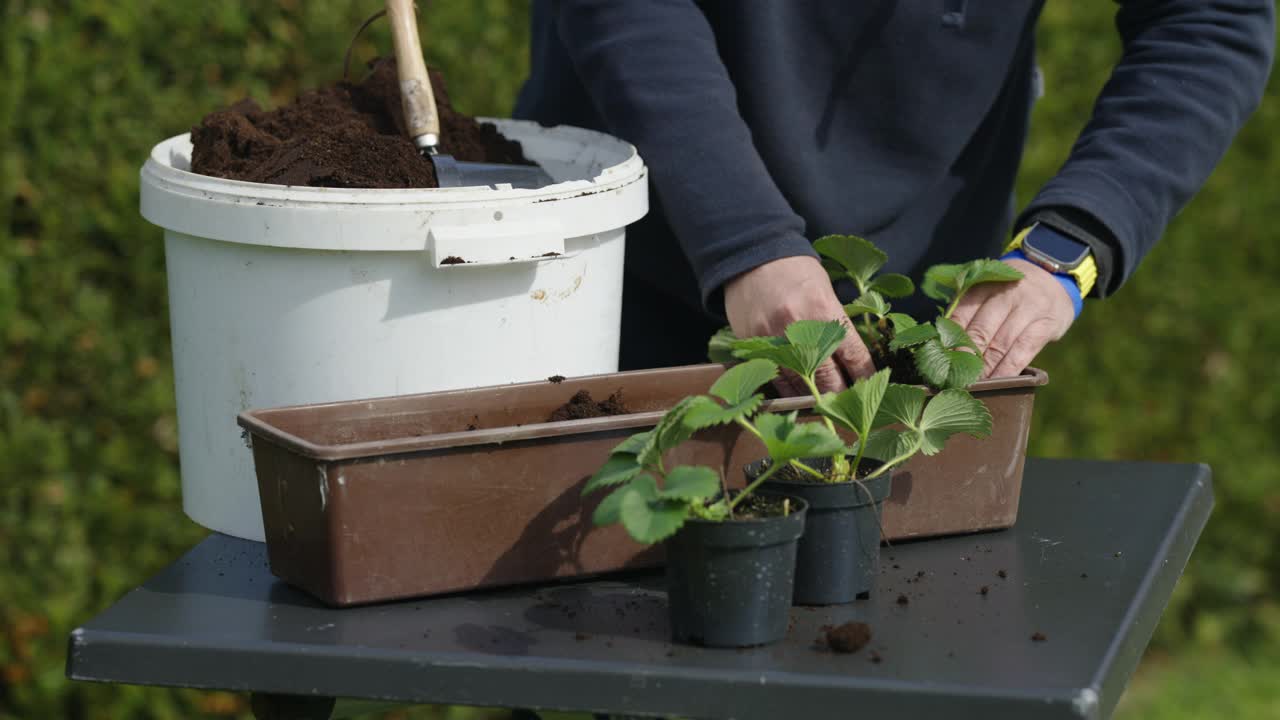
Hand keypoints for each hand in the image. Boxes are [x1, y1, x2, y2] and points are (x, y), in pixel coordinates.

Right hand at [723, 255, 875, 394]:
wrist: (752, 257)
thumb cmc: (796, 271)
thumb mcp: (826, 290)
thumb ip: (837, 323)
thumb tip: (853, 358)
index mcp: (824, 310)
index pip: (854, 356)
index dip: (866, 376)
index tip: (872, 387)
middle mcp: (799, 329)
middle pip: (828, 378)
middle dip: (842, 394)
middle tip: (850, 404)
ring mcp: (773, 340)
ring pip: (801, 384)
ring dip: (816, 397)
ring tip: (827, 404)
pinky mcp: (754, 346)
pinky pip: (776, 378)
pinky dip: (790, 390)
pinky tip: (800, 393)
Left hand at [949, 258, 1075, 378]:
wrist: (1055, 280)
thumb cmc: (1010, 292)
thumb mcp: (989, 290)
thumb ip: (968, 310)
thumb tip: (945, 342)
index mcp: (984, 285)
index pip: (961, 315)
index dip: (949, 341)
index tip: (941, 361)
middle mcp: (1006, 294)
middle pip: (980, 331)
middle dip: (965, 358)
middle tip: (954, 379)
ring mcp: (1029, 308)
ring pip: (1001, 344)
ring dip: (986, 369)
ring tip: (974, 386)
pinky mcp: (1047, 324)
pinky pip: (1023, 351)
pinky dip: (1008, 370)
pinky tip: (999, 382)